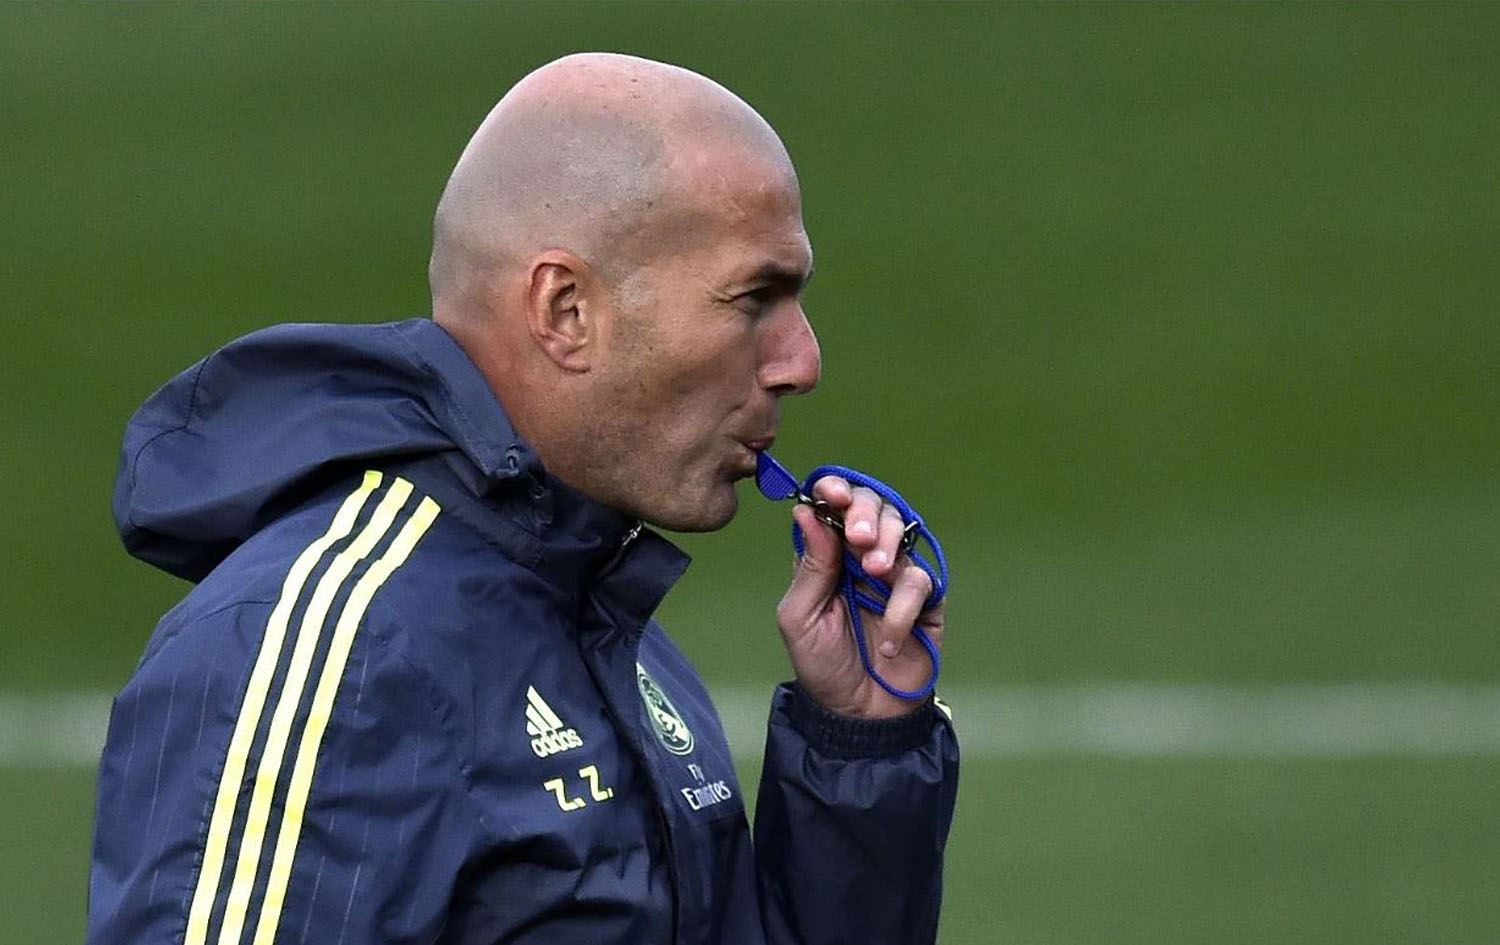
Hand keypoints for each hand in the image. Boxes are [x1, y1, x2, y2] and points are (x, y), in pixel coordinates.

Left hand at [775, 475, 944, 719]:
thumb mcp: (800, 617)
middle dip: (865, 512)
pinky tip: (886, 640)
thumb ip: (809, 566)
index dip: (835, 490)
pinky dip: (901, 609)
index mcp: (826, 555)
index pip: (832, 507)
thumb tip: (806, 511)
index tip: (832, 492)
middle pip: (872, 507)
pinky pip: (919, 583)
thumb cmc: (821, 666)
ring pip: (900, 532)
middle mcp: (859, 557)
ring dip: (886, 545)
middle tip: (857, 536)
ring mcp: (893, 576)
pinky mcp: (923, 601)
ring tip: (873, 571)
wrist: (858, 715)